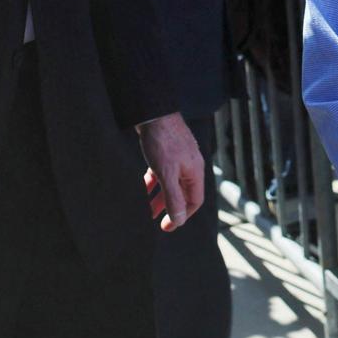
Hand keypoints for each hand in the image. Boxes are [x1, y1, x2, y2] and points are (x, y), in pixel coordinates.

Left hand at [137, 113, 206, 230]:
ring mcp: (178, 158)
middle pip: (182, 193)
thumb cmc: (162, 140)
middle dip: (169, 208)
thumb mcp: (166, 173)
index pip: (194, 201)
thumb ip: (173, 197)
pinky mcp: (166, 151)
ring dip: (159, 196)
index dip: (181, 216)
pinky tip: (143, 185)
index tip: (166, 226)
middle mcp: (189, 165)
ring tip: (146, 206)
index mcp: (194, 171)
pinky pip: (162, 172)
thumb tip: (179, 220)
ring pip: (171, 183)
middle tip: (154, 219)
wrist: (152, 111)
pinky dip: (154, 181)